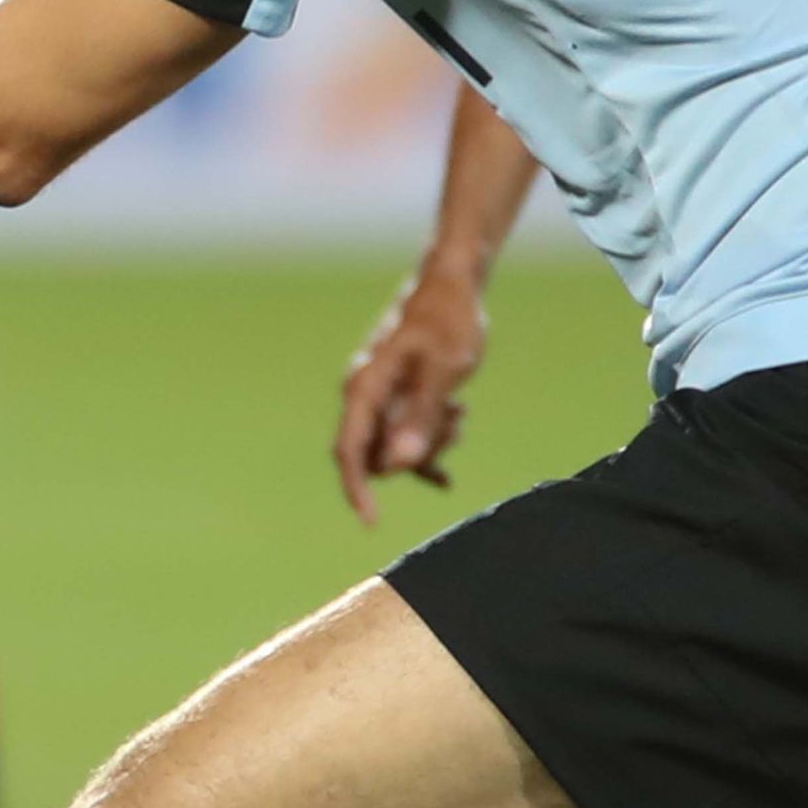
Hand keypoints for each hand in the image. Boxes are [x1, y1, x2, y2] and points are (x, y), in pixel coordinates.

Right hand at [332, 263, 487, 524]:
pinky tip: (448, 470)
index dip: (356, 489)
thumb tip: (400, 464)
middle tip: (454, 421)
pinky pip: (403, 438)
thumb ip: (422, 416)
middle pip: (376, 454)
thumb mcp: (445, 370)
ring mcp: (378, 397)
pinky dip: (428, 446)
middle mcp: (363, 395)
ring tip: (459, 414)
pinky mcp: (395, 397)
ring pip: (394, 449)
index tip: (372, 521)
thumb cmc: (448, 320)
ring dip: (428, 445)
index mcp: (365, 386)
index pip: (349, 450)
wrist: (451, 285)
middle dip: (414, 455)